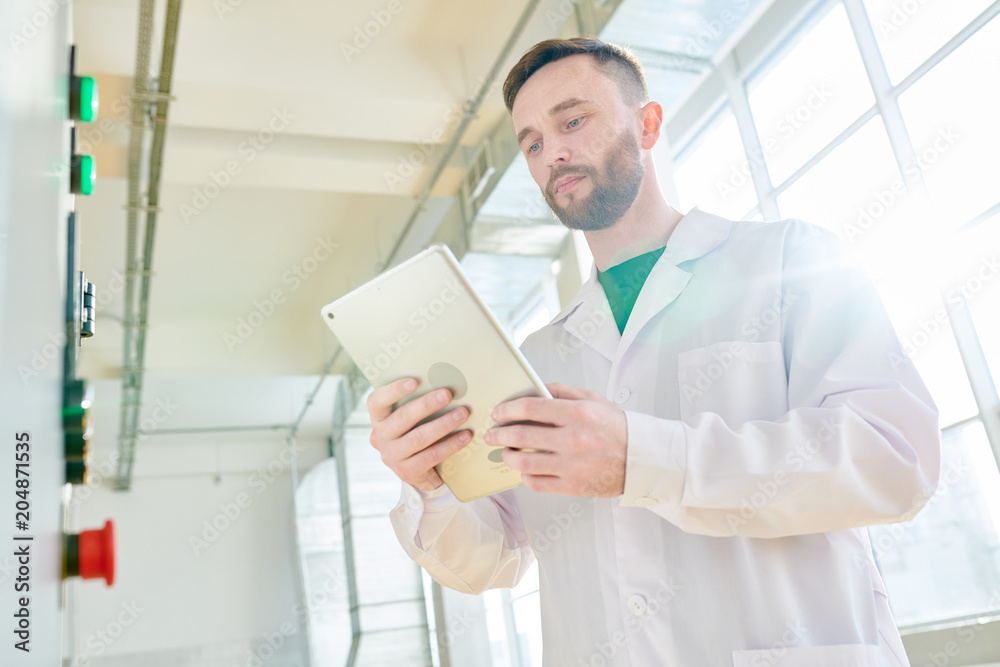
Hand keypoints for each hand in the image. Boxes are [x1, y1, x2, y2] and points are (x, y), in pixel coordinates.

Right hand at [367, 378, 472, 492]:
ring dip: (444, 424)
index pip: (376, 401)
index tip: (415, 380)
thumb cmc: (416, 432)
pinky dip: (451, 444)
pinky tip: (466, 436)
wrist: (417, 471)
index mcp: (378, 418)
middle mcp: (380, 437)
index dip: (394, 390)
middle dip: (427, 404)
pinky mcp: (406, 471)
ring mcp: (391, 456)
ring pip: (419, 437)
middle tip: (449, 394)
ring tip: (463, 413)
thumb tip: (443, 378)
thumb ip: (416, 402)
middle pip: (403, 417)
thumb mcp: (410, 419)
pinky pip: (432, 455)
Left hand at [484, 382, 626, 496]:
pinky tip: (524, 469)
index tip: (497, 413)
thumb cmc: (617, 427)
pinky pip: (537, 483)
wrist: (642, 459)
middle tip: (492, 434)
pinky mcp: (573, 486)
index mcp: (578, 414)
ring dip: (508, 456)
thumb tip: (533, 388)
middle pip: (521, 435)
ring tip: (505, 452)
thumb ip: (561, 391)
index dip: (507, 410)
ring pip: (525, 462)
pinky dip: (525, 476)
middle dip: (499, 434)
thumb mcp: (592, 399)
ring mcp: (572, 466)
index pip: (530, 408)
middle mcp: (573, 440)